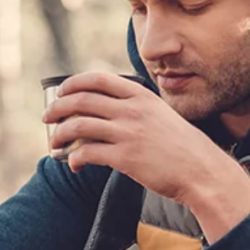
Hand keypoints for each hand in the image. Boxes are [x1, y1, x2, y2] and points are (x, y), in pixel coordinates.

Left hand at [43, 72, 249, 240]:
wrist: (202, 170)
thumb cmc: (183, 148)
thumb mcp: (162, 116)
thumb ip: (138, 110)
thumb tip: (113, 114)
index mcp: (140, 95)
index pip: (97, 79)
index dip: (73, 84)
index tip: (61, 93)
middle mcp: (131, 109)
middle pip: (81, 100)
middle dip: (57, 108)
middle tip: (47, 118)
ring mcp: (127, 132)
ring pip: (79, 125)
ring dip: (60, 135)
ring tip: (54, 144)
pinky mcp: (125, 157)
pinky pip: (87, 153)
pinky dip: (75, 158)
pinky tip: (74, 165)